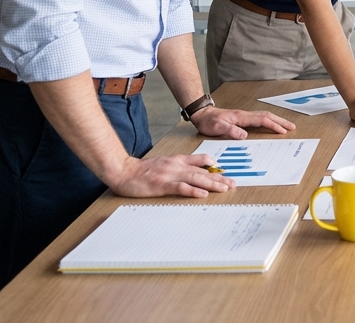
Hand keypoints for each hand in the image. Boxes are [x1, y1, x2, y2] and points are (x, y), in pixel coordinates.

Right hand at [106, 153, 234, 197]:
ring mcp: (169, 175)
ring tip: (224, 188)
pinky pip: (180, 188)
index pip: (199, 162)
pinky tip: (203, 194)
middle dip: (218, 178)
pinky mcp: (161, 185)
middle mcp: (176, 166)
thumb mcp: (165, 161)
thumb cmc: (142, 170)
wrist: (122, 170)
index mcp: (176, 160)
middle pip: (202, 172)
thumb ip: (181, 163)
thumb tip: (198, 166)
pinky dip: (192, 190)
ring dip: (211, 184)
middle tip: (232, 184)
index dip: (214, 168)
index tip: (227, 172)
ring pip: (195, 178)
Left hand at [191, 107, 295, 138]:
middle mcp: (245, 115)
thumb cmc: (208, 122)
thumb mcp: (217, 127)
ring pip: (264, 116)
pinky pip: (260, 118)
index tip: (283, 131)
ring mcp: (244, 116)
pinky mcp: (242, 119)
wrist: (202, 114)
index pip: (262, 120)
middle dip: (280, 121)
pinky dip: (269, 121)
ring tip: (286, 126)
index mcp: (241, 117)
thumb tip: (245, 135)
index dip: (273, 125)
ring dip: (276, 120)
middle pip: (267, 116)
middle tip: (292, 127)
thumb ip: (231, 131)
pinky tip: (271, 124)